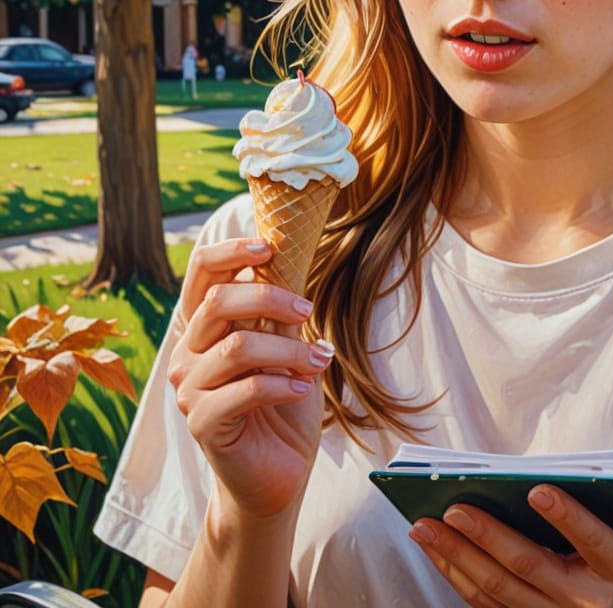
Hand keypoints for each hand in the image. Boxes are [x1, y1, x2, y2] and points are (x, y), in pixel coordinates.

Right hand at [168, 237, 331, 518]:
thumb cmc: (284, 401)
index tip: (269, 246)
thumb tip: (291, 264)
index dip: (231, 252)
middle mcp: (187, 352)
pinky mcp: (201, 422)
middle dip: (271, 299)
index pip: (202, 274)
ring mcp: (188, 389)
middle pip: (219, 302)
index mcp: (205, 326)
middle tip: (308, 310)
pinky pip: (244, 390)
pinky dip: (283, 385)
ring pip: (237, 348)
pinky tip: (303, 388)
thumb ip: (278, 313)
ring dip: (289, 350)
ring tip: (319, 361)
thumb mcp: (286, 346)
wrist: (279, 471)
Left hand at [408, 484, 612, 606]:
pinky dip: (459, 579)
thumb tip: (547, 478)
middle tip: (453, 508)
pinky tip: (439, 554)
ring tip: (424, 527)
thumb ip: (601, 514)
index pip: (593, 539)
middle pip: (530, 566)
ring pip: (500, 591)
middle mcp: (588, 603)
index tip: (537, 489)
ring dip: (458, 558)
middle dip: (487, 536)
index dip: (567, 516)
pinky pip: (490, 607)